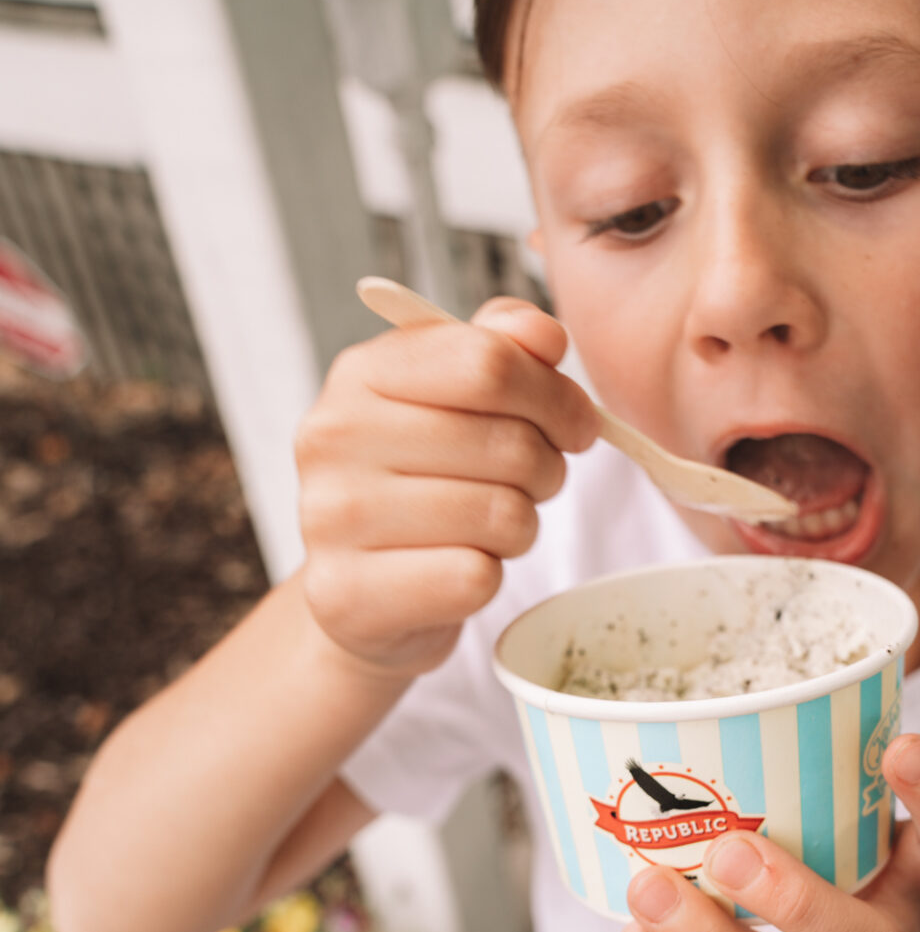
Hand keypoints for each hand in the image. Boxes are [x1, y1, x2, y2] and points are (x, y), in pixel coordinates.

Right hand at [296, 299, 596, 679]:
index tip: (576, 425)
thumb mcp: (453, 399)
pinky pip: (474, 578)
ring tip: (489, 528)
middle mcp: (333, 438)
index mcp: (360, 375)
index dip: (556, 396)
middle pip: (509, 443)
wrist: (366, 592)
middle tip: (529, 485)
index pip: (489, 363)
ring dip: (521, 526)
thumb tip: (543, 335)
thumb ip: (499, 348)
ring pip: (502, 515)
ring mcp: (330, 520)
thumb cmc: (422, 483)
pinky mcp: (347, 596)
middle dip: (546, 469)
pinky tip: (457, 569)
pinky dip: (488, 577)